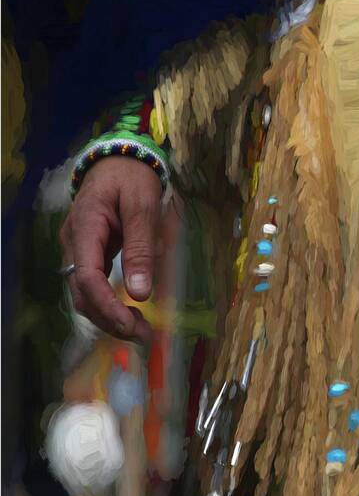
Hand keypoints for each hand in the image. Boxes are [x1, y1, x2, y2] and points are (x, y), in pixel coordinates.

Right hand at [59, 156, 161, 344]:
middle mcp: (75, 243)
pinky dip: (111, 305)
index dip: (107, 306)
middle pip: (82, 294)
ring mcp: (80, 250)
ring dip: (111, 317)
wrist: (120, 158)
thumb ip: (141, 248)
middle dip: (110, 320)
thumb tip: (140, 293)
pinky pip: (95, 287)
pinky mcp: (91, 255)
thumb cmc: (133, 177)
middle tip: (145, 337)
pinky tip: (132, 315)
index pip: (87, 278)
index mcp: (85, 228)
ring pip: (86, 295)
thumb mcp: (143, 207)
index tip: (131, 325)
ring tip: (142, 332)